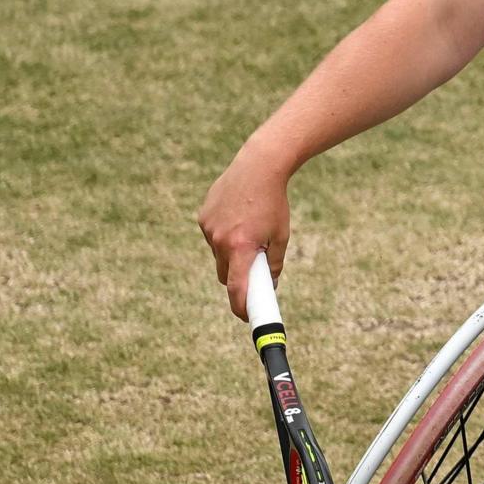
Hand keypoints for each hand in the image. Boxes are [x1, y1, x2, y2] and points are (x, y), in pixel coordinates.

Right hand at [198, 151, 294, 315]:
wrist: (258, 167)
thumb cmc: (274, 203)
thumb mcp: (280, 235)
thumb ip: (274, 263)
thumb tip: (270, 285)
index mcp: (242, 246)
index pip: (236, 288)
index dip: (241, 306)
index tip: (247, 316)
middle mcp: (220, 239)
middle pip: (225, 275)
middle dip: (237, 279)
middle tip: (253, 274)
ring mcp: (208, 228)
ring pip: (219, 254)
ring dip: (231, 253)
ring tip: (249, 232)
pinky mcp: (203, 217)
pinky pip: (213, 236)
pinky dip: (224, 235)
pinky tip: (237, 218)